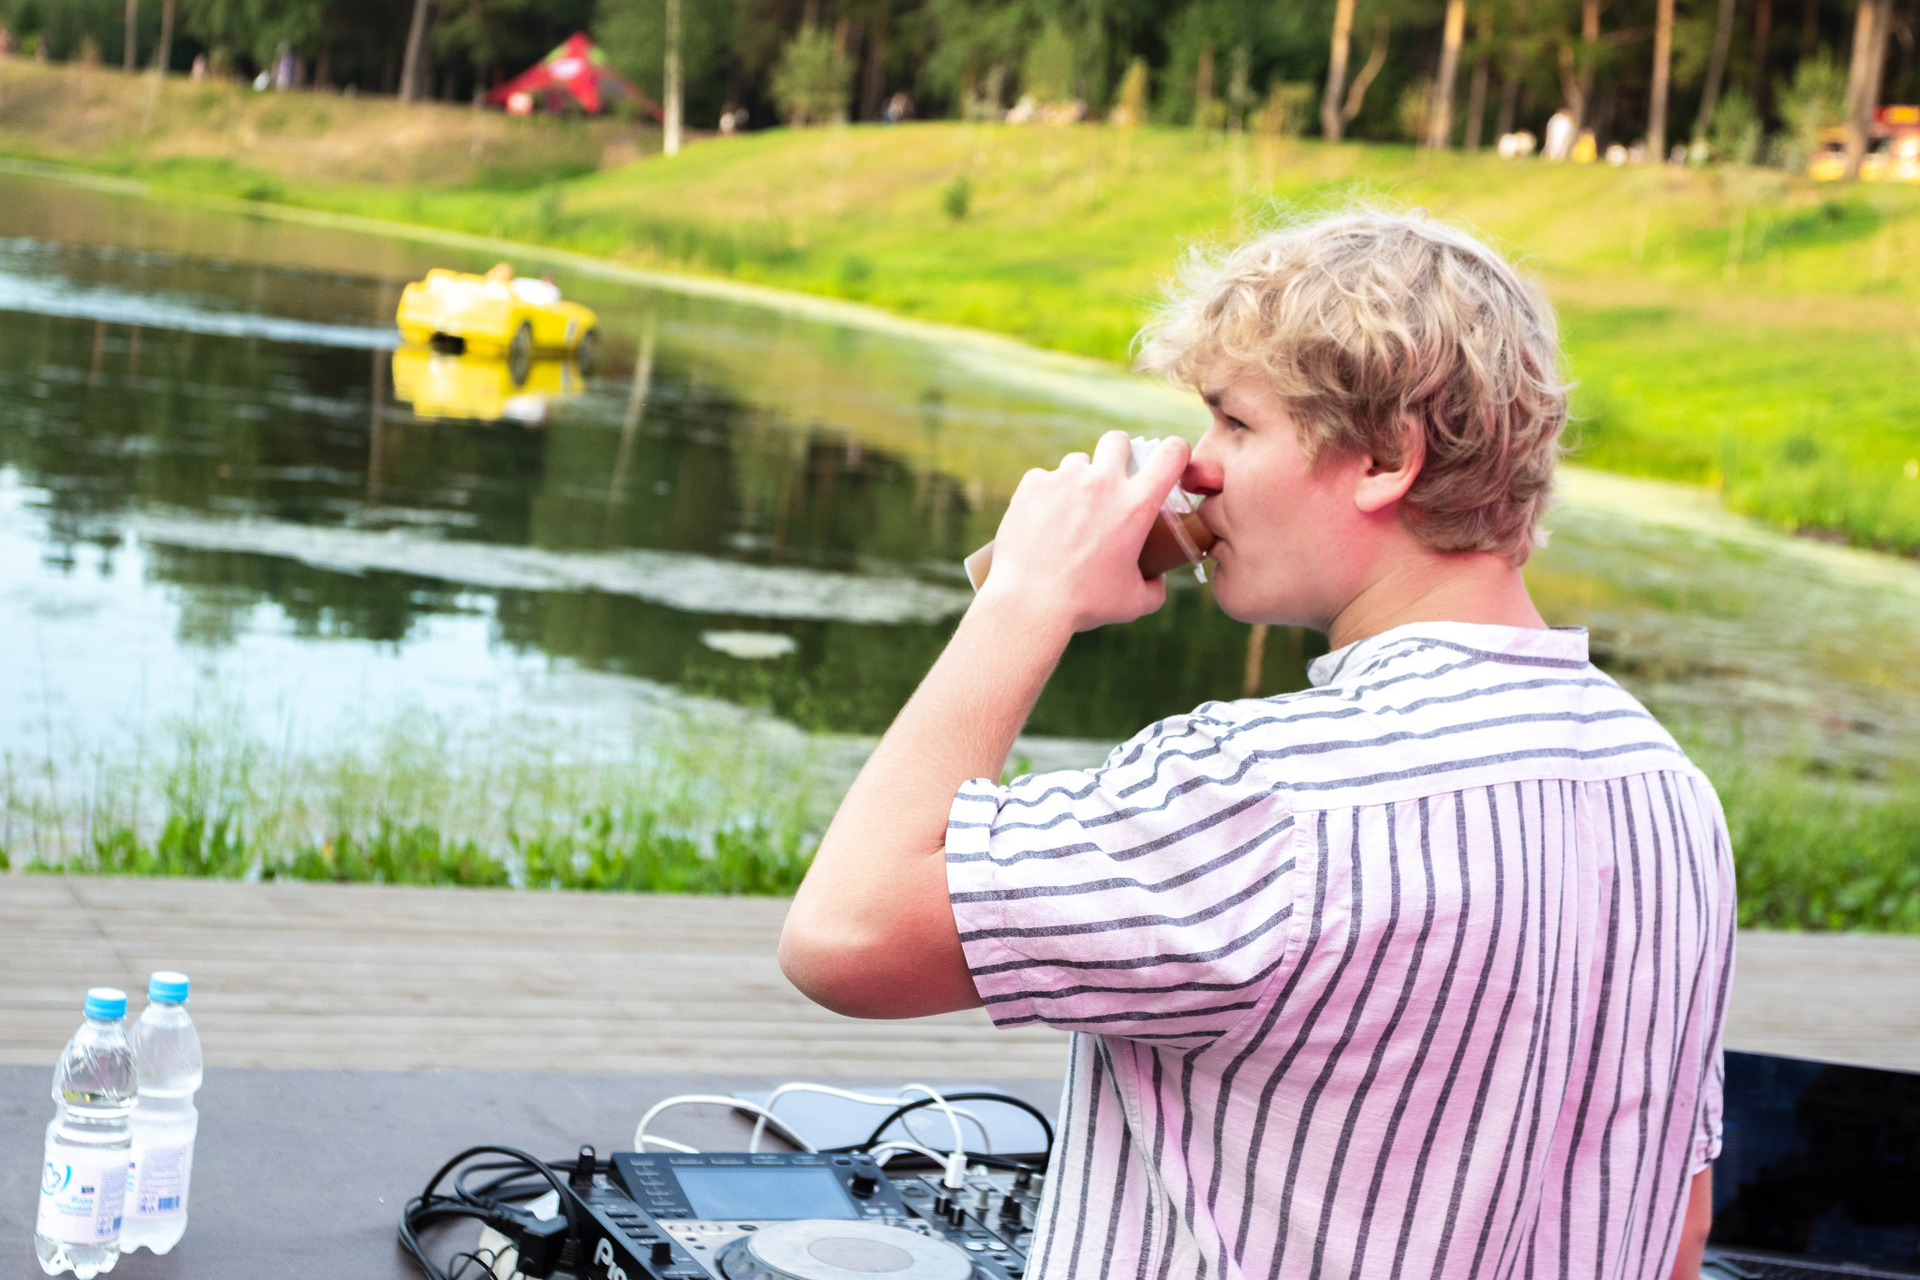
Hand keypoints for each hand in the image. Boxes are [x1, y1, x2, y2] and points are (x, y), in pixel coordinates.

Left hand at [976, 431, 1190, 634]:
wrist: (1029, 604)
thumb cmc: (1084, 605)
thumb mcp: (1134, 603)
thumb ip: (1155, 586)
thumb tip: (1159, 577)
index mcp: (1136, 505)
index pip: (1172, 453)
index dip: (1176, 451)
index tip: (1170, 460)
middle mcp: (1102, 482)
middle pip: (1117, 440)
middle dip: (1118, 454)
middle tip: (1112, 480)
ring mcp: (1064, 479)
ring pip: (1078, 461)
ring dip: (1079, 479)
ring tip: (1071, 512)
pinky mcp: (1032, 484)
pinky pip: (1044, 478)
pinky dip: (1046, 494)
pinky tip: (1042, 521)